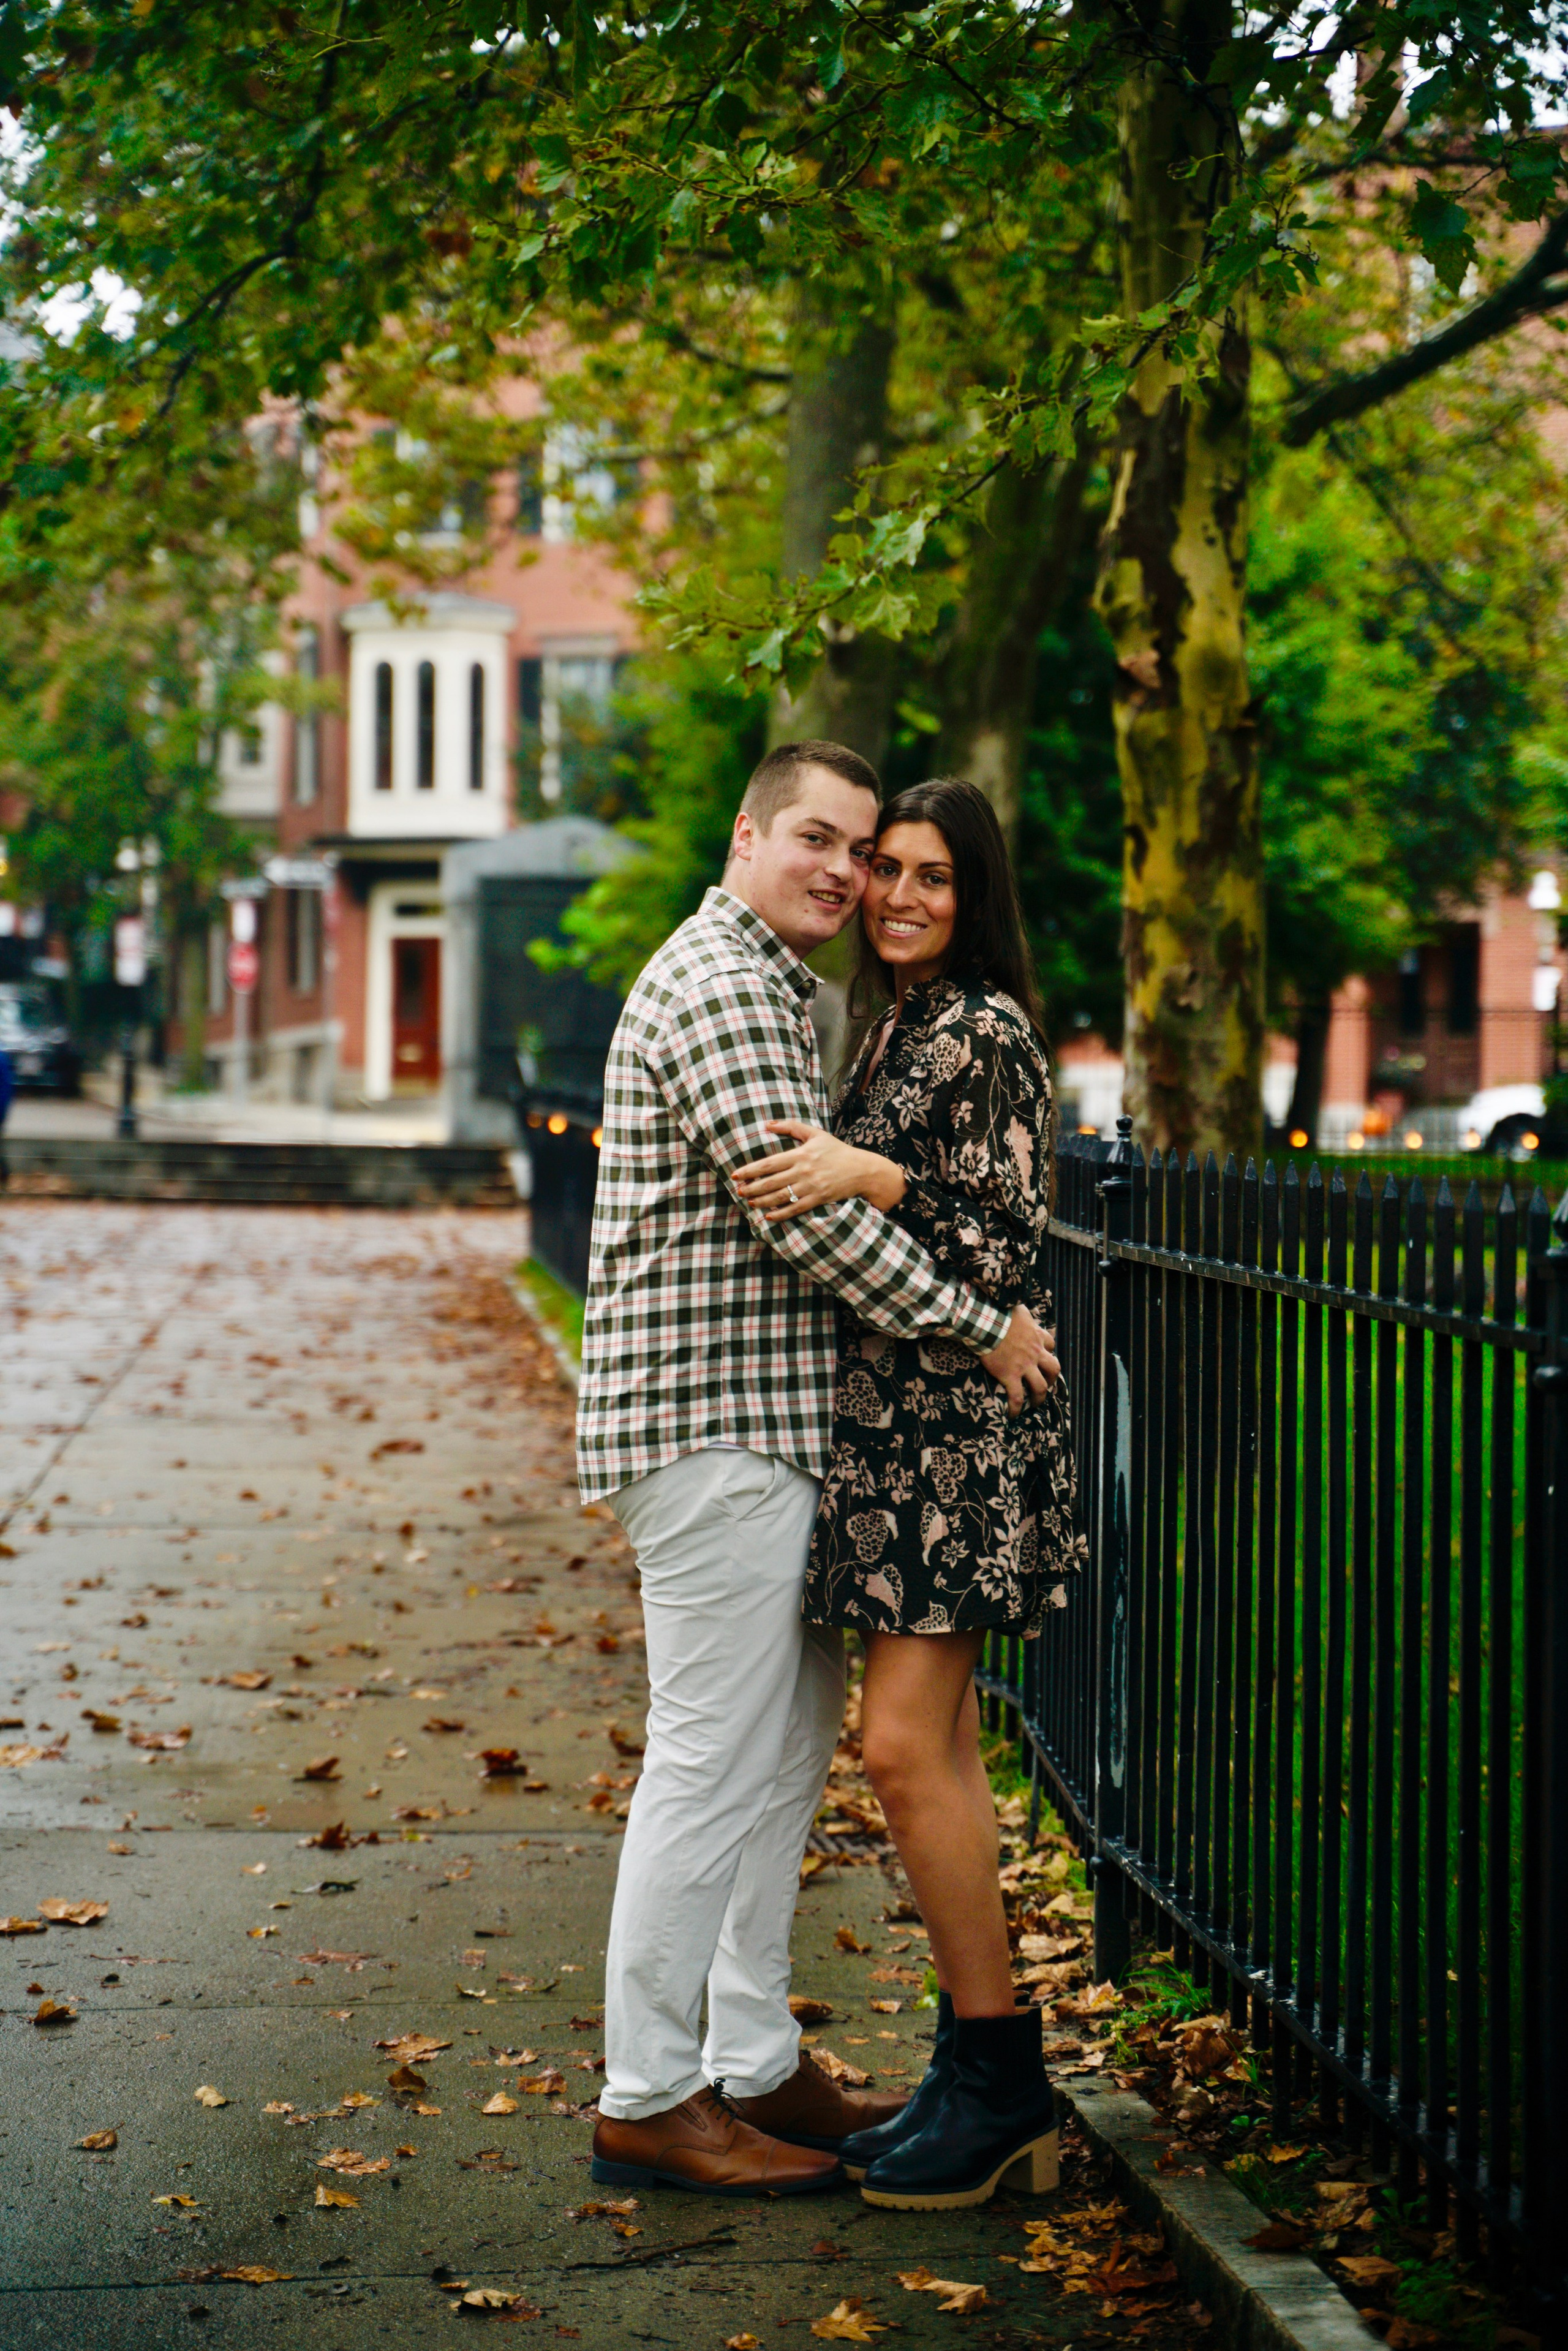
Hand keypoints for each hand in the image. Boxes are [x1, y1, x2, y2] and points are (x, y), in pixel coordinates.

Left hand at [734, 1119, 907, 1218]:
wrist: (860, 1169)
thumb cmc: (836, 1150)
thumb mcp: (815, 1134)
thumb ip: (791, 1127)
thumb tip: (768, 1124)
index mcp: (800, 1154)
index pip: (769, 1164)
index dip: (750, 1170)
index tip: (736, 1174)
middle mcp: (803, 1171)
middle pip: (771, 1182)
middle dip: (752, 1187)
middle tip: (738, 1191)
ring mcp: (810, 1187)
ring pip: (781, 1197)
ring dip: (762, 1201)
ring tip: (749, 1201)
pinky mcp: (817, 1199)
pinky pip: (795, 1209)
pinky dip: (780, 1214)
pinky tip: (768, 1216)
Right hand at [978, 1304, 1061, 1415]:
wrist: (987, 1321)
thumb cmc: (999, 1312)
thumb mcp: (1018, 1308)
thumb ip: (1022, 1314)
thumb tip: (1018, 1309)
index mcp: (1036, 1335)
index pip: (1049, 1344)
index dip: (1047, 1350)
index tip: (1042, 1354)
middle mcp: (1035, 1352)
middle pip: (1053, 1368)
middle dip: (1052, 1377)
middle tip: (1046, 1382)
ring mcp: (1024, 1366)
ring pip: (1041, 1386)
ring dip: (1040, 1396)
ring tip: (1035, 1403)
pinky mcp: (1010, 1375)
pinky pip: (1016, 1396)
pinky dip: (1016, 1407)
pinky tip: (1013, 1415)